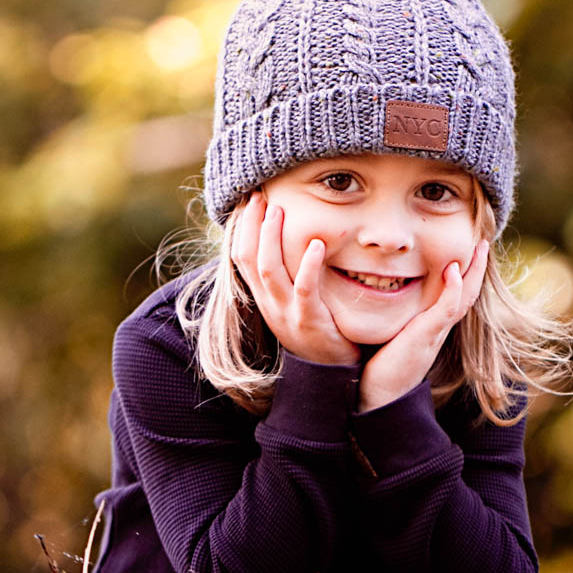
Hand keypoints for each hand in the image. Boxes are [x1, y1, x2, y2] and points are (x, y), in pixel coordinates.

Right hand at [230, 192, 359, 366]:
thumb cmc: (319, 333)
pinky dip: (308, 265)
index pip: (241, 257)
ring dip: (271, 237)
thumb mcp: (296, 304)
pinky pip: (305, 290)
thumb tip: (296, 240)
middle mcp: (269, 304)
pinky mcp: (309, 321)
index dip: (242, 227)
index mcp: (264, 298)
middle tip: (260, 195)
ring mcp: (286, 314)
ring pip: (269, 270)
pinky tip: (316, 244)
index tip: (249, 200)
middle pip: (248, 258)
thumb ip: (291, 277)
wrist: (331, 377)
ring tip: (279, 210)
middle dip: (251, 224)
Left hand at [357, 239, 489, 411]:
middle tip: (483, 241)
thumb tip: (384, 295)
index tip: (468, 250)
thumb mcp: (393, 335)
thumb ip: (397, 319)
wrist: (378, 397)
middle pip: (468, 292)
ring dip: (473, 271)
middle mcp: (439, 327)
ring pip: (464, 297)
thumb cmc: (381, 367)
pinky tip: (453, 269)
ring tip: (479, 247)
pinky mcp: (426, 336)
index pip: (455, 294)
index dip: (465, 273)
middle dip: (477, 267)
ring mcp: (436, 331)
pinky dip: (453, 289)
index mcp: (432, 325)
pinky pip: (446, 309)